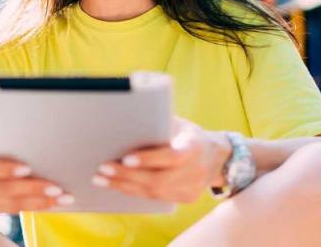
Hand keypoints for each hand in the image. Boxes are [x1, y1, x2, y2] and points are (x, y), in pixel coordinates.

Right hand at [0, 140, 74, 212]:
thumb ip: (6, 140)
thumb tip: (43, 133)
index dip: (5, 169)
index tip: (27, 169)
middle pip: (1, 187)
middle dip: (31, 188)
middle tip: (56, 187)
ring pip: (9, 203)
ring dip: (39, 201)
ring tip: (62, 197)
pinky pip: (12, 210)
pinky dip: (34, 206)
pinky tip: (53, 203)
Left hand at [91, 117, 231, 203]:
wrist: (219, 157)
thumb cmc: (190, 135)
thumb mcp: (180, 125)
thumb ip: (159, 125)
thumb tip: (125, 121)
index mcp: (195, 148)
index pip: (171, 157)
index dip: (149, 159)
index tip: (126, 158)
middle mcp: (196, 172)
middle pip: (157, 180)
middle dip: (126, 175)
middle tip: (103, 169)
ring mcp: (191, 189)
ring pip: (154, 192)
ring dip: (124, 186)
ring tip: (101, 179)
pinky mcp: (186, 199)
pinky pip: (156, 198)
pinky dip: (134, 191)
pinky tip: (117, 185)